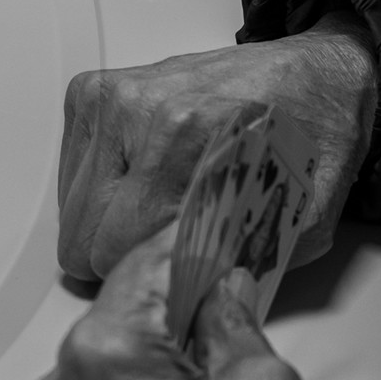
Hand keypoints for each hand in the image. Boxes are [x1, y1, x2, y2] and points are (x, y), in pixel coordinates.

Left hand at [24, 226, 313, 379]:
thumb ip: (229, 320)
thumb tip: (220, 289)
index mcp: (99, 355)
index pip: (140, 271)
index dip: (179, 246)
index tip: (200, 229)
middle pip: (115, 324)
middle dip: (165, 315)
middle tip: (215, 306)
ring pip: (100, 372)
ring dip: (142, 366)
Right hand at [58, 13, 375, 281]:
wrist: (311, 72)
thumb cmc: (310, 135)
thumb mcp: (306, 218)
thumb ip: (250, 265)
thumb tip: (202, 306)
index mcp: (197, 133)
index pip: (124, 245)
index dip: (150, 276)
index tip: (179, 278)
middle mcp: (143, 108)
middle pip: (83, 237)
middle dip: (121, 258)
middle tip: (168, 248)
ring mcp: (111, 98)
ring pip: (72, 211)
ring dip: (110, 223)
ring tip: (160, 206)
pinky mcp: (91, 93)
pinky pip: (69, 176)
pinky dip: (101, 191)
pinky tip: (144, 178)